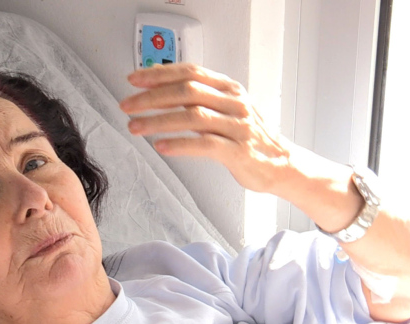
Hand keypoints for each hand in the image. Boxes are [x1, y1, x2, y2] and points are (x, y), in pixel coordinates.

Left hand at [119, 63, 292, 194]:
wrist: (282, 165)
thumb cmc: (248, 138)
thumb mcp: (226, 108)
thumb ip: (198, 96)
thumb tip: (160, 81)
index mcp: (229, 88)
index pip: (190, 72)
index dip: (160, 74)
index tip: (134, 80)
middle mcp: (234, 103)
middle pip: (187, 92)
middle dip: (152, 97)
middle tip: (128, 105)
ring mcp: (238, 126)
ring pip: (192, 117)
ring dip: (158, 121)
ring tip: (134, 127)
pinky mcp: (238, 151)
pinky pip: (205, 145)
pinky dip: (179, 144)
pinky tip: (160, 146)